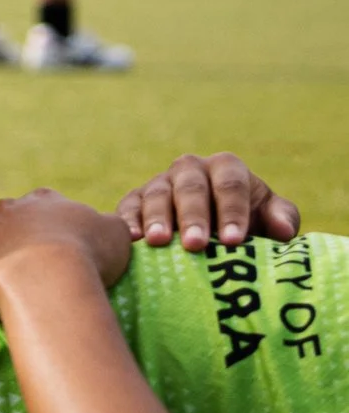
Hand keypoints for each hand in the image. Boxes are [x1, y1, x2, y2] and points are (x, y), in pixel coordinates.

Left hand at [0, 189, 131, 317]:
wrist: (48, 276)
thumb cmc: (86, 255)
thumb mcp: (115, 234)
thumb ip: (108, 226)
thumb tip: (105, 227)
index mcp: (45, 201)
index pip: (46, 207)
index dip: (54, 228)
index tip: (62, 250)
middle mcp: (9, 209)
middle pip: (12, 219)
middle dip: (19, 237)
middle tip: (34, 268)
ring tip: (4, 278)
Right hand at [118, 152, 297, 252]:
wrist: (214, 226)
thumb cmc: (247, 223)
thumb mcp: (269, 218)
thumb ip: (282, 218)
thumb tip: (284, 230)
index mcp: (226, 168)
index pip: (231, 185)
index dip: (232, 212)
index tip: (234, 242)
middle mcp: (191, 168)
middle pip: (192, 188)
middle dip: (194, 216)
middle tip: (196, 244)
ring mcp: (161, 182)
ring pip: (158, 194)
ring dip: (158, 218)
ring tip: (159, 242)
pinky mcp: (136, 199)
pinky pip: (130, 206)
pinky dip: (129, 221)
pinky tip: (131, 239)